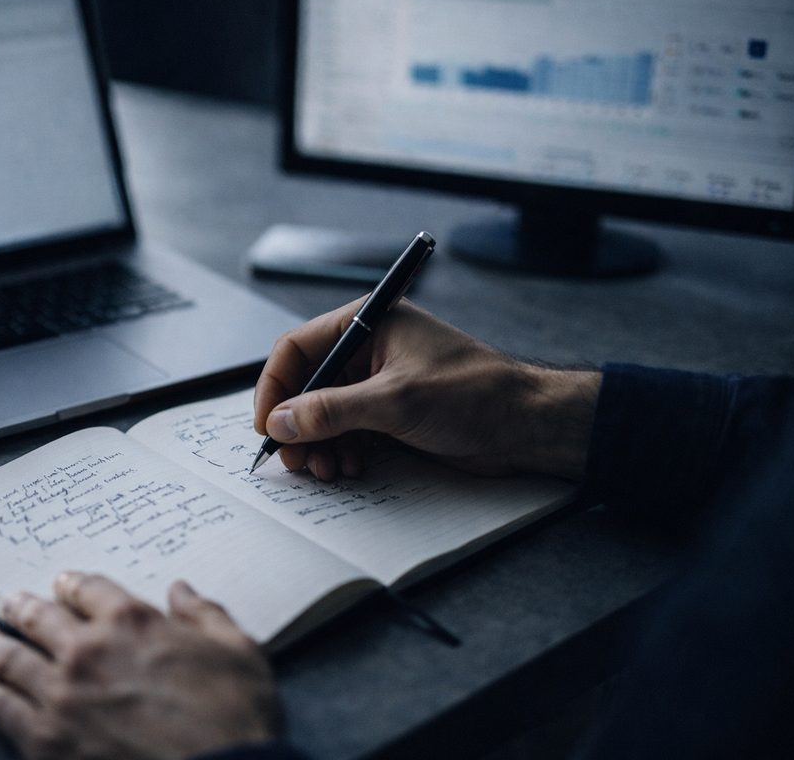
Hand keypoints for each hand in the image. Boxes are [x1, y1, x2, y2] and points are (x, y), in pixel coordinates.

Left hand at [0, 572, 280, 759]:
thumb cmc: (236, 718)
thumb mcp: (239, 653)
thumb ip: (206, 616)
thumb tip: (181, 590)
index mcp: (132, 621)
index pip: (89, 589)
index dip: (72, 584)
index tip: (62, 584)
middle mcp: (87, 650)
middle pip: (40, 618)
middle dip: (21, 608)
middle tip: (8, 603)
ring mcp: (60, 695)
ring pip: (10, 658)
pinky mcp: (43, 740)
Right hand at [254, 298, 600, 480]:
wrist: (527, 426)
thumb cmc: (473, 394)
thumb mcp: (395, 400)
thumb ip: (332, 410)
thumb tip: (280, 421)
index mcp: (368, 323)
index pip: (298, 348)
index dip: (275, 386)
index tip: (266, 425)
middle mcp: (369, 349)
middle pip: (308, 384)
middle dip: (298, 424)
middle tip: (295, 460)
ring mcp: (380, 382)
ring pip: (326, 413)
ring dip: (319, 444)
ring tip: (328, 470)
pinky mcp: (392, 413)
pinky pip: (348, 431)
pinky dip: (341, 451)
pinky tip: (350, 469)